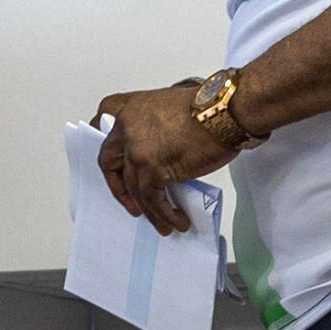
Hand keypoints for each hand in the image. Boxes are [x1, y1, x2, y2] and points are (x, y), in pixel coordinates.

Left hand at [91, 81, 234, 238]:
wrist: (226, 113)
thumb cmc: (212, 107)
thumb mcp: (174, 107)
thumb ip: (158, 127)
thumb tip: (162, 152)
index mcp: (133, 108)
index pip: (104, 120)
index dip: (108, 139)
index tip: (112, 161)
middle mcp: (128, 128)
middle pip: (108, 161)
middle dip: (118, 186)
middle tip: (130, 201)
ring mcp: (136, 150)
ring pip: (133, 188)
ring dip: (147, 210)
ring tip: (162, 222)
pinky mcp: (151, 170)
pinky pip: (152, 200)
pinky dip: (164, 214)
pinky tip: (175, 220)